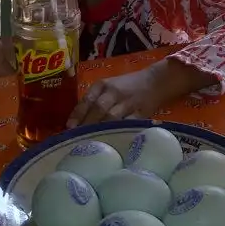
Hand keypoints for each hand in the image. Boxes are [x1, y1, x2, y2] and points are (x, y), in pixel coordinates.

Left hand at [66, 57, 214, 128]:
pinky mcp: (141, 113)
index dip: (78, 114)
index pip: (88, 99)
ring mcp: (128, 103)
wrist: (155, 82)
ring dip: (100, 131)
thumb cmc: (126, 86)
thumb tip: (72, 124)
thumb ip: (92, 101)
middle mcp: (114, 92)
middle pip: (98, 109)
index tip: (69, 128)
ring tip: (91, 143)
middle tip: (77, 139)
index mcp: (103, 85)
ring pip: (112, 118)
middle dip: (87, 125)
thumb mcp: (108, 87)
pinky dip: (118, 133)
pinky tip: (111, 142)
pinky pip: (127, 124)